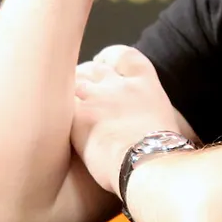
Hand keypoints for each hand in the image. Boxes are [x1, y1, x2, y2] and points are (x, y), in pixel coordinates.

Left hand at [70, 46, 196, 191]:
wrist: (152, 165)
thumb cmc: (166, 154)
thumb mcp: (168, 124)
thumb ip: (154, 116)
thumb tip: (155, 129)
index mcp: (146, 83)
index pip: (124, 56)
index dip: (110, 58)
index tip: (103, 64)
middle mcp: (120, 85)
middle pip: (94, 69)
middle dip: (85, 78)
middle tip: (80, 94)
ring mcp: (97, 98)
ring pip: (74, 83)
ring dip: (69, 94)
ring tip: (62, 108)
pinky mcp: (79, 116)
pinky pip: (60, 106)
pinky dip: (57, 114)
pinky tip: (53, 124)